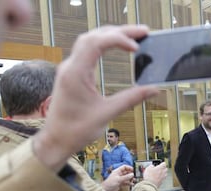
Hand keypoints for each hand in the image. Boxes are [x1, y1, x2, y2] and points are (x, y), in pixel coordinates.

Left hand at [33, 25, 158, 170]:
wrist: (56, 140)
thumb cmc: (76, 130)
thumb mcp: (107, 113)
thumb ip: (131, 98)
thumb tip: (154, 89)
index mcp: (76, 74)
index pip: (96, 43)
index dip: (118, 39)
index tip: (137, 48)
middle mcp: (70, 67)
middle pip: (94, 36)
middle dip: (119, 31)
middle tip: (144, 32)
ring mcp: (70, 69)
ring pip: (90, 40)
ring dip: (111, 35)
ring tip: (134, 36)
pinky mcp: (72, 74)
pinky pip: (87, 50)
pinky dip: (104, 44)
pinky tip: (116, 46)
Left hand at [101, 165, 133, 190]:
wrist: (106, 190)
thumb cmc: (110, 183)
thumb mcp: (119, 179)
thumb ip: (126, 177)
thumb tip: (132, 174)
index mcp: (117, 171)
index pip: (124, 167)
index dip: (129, 168)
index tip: (133, 170)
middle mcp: (119, 174)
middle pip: (126, 172)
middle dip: (131, 174)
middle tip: (135, 175)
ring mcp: (120, 179)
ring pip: (127, 177)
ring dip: (131, 179)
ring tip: (134, 180)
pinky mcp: (120, 184)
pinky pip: (126, 182)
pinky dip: (129, 183)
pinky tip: (132, 184)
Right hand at [142, 162, 167, 187]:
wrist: (150, 185)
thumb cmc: (149, 176)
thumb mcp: (148, 168)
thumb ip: (151, 166)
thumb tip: (152, 166)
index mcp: (161, 168)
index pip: (164, 163)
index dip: (161, 163)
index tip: (159, 164)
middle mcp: (163, 172)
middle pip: (165, 168)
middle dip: (163, 168)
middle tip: (159, 168)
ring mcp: (163, 177)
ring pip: (165, 174)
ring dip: (162, 173)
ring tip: (158, 173)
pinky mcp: (162, 182)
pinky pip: (163, 178)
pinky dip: (161, 177)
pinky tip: (157, 178)